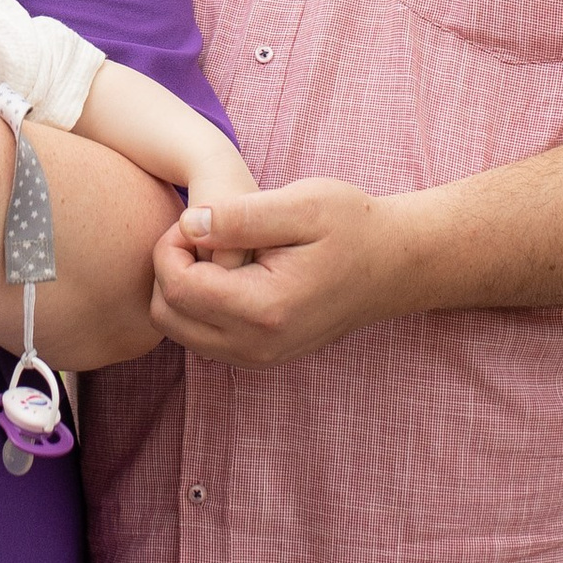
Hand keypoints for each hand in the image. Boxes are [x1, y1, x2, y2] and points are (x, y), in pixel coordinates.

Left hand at [151, 181, 396, 366]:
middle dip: (168, 268)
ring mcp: (258, 358)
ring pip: (179, 330)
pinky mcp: (260, 356)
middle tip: (202, 232)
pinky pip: (201, 336)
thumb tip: (188, 224)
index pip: (177, 286)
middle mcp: (257, 346)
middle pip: (167, 315)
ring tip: (214, 249)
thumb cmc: (352, 226)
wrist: (394, 265)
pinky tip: (226, 270)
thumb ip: (239, 215)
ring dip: (181, 287)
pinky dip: (197, 305)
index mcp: (265, 309)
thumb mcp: (301, 204)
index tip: (198, 217)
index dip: (170, 245)